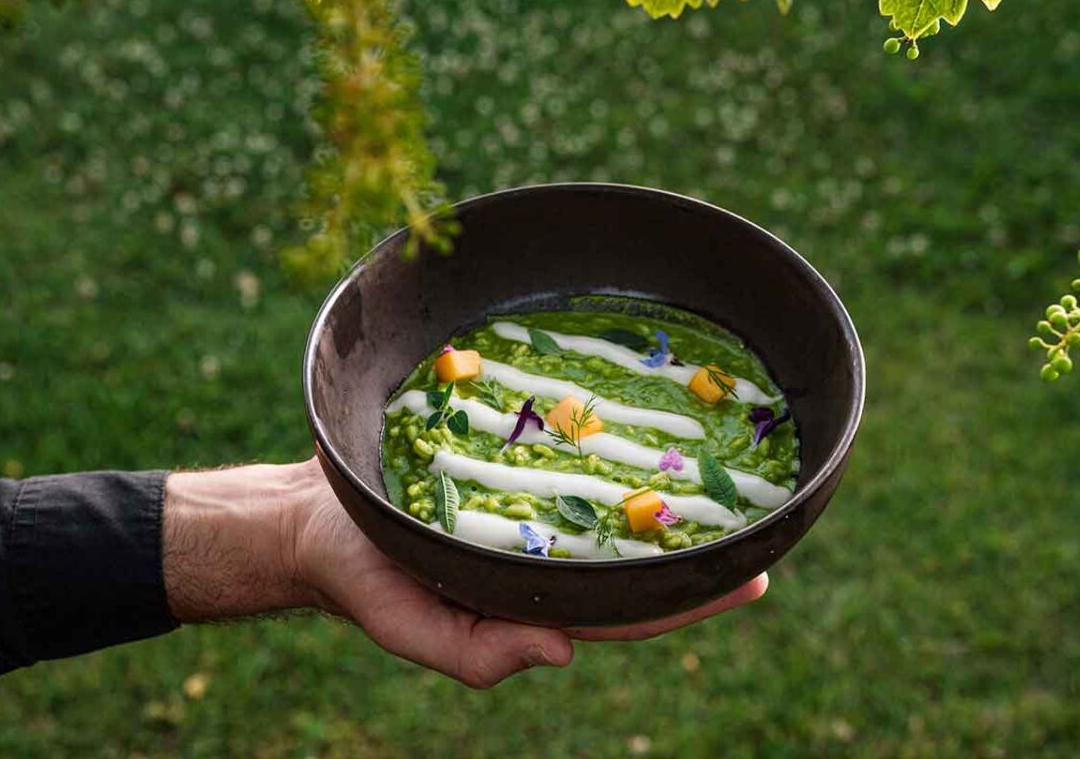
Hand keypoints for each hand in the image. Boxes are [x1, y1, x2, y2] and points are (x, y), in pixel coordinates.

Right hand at [163, 459, 768, 688]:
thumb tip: (565, 653)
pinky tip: (641, 424)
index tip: (755, 578)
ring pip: (609, 505)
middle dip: (698, 543)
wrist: (313, 516)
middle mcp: (542, 557)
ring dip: (662, 493)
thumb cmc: (358, 577)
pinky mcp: (509, 469)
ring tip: (723, 468)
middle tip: (766, 513)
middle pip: (634, 556)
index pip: (628, 608)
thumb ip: (479, 655)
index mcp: (530, 603)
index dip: (692, 598)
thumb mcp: (408, 628)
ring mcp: (530, 512)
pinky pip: (569, 460)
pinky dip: (608, 448)